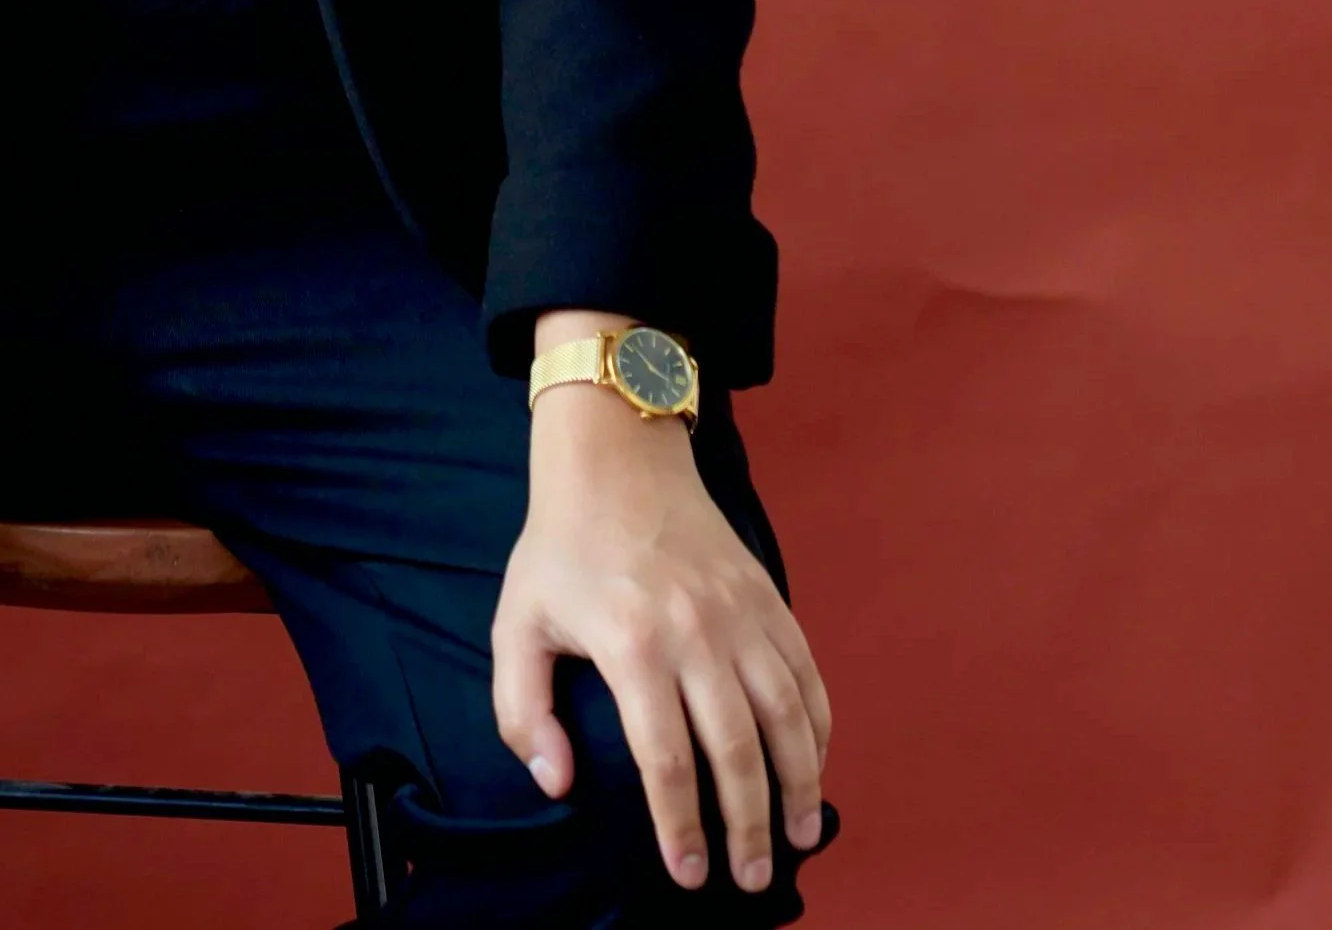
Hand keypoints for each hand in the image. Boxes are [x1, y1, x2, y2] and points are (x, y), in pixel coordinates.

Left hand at [491, 381, 830, 894]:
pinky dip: (818, 727)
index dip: (681, 826)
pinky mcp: (768, 595)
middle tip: (754, 878)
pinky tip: (813, 765)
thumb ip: (522, 709)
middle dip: (749, 827)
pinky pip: (807, 673)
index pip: (666, 760)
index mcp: (632, 643)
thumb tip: (554, 782)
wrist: (616, 456)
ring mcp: (740, 612)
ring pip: (788, 717)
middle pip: (738, 751)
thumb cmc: (562, 547)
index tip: (688, 873)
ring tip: (799, 836)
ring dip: (799, 785)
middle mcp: (696, 631)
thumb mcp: (517, 622)